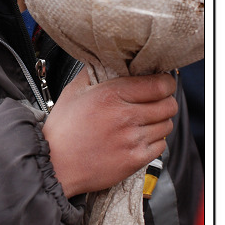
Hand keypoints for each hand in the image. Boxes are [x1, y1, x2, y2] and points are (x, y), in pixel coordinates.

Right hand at [43, 68, 176, 197]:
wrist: (55, 164)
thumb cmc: (62, 129)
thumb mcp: (73, 92)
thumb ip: (92, 73)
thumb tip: (104, 60)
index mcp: (111, 96)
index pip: (159, 86)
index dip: (165, 83)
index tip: (162, 84)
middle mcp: (126, 117)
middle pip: (169, 106)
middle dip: (165, 101)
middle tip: (155, 102)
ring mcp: (132, 140)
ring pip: (167, 126)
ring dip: (160, 121)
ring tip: (145, 121)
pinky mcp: (134, 160)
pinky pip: (160, 146)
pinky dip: (154, 141)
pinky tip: (139, 138)